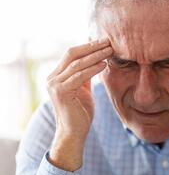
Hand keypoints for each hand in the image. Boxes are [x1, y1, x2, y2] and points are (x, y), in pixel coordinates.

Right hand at [46, 38, 112, 170]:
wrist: (73, 132)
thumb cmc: (80, 112)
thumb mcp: (83, 89)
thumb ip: (85, 76)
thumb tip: (96, 60)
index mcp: (57, 75)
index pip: (72, 54)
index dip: (88, 46)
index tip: (105, 41)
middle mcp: (52, 78)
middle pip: (72, 54)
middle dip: (91, 46)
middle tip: (109, 41)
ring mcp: (55, 85)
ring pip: (77, 64)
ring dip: (95, 55)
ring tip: (110, 50)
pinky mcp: (61, 92)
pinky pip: (79, 76)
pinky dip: (93, 69)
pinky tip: (104, 64)